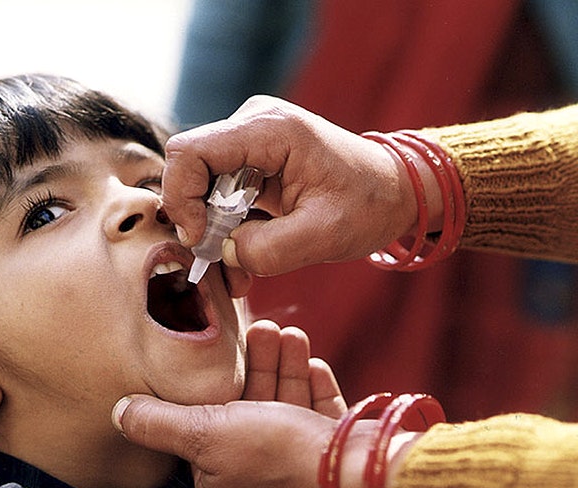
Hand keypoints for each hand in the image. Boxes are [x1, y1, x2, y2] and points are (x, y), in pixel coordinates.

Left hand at [111, 322, 345, 487]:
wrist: (357, 472)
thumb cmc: (278, 454)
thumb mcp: (204, 434)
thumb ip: (159, 422)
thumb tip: (118, 412)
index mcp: (221, 480)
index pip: (208, 424)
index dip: (215, 382)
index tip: (223, 347)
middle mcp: (258, 478)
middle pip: (250, 410)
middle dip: (257, 364)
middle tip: (262, 327)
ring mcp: (297, 469)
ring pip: (285, 409)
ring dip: (285, 367)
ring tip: (288, 333)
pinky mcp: (331, 457)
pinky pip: (317, 418)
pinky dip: (313, 388)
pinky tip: (313, 361)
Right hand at [161, 95, 419, 275]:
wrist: (397, 190)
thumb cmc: (370, 204)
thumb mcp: (325, 236)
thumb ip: (268, 250)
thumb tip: (223, 253)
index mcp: (270, 129)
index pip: (190, 152)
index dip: (182, 198)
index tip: (200, 239)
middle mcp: (252, 125)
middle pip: (190, 170)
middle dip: (196, 220)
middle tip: (217, 261)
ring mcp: (249, 141)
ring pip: (201, 187)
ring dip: (211, 231)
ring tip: (234, 270)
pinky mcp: (251, 162)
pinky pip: (219, 195)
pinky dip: (224, 228)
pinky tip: (241, 257)